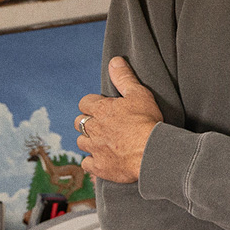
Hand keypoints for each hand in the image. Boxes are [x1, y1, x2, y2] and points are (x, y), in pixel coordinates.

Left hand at [77, 57, 163, 183]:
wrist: (151, 151)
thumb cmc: (147, 121)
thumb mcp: (139, 93)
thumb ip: (124, 77)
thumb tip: (114, 61)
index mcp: (101, 110)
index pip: (84, 102)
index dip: (92, 104)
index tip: (101, 107)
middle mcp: (93, 129)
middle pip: (78, 122)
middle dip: (87, 122)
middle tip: (100, 124)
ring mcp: (95, 149)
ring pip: (81, 143)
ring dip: (89, 141)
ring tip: (101, 141)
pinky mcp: (99, 167)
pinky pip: (87, 164)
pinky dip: (92, 162)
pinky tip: (101, 160)